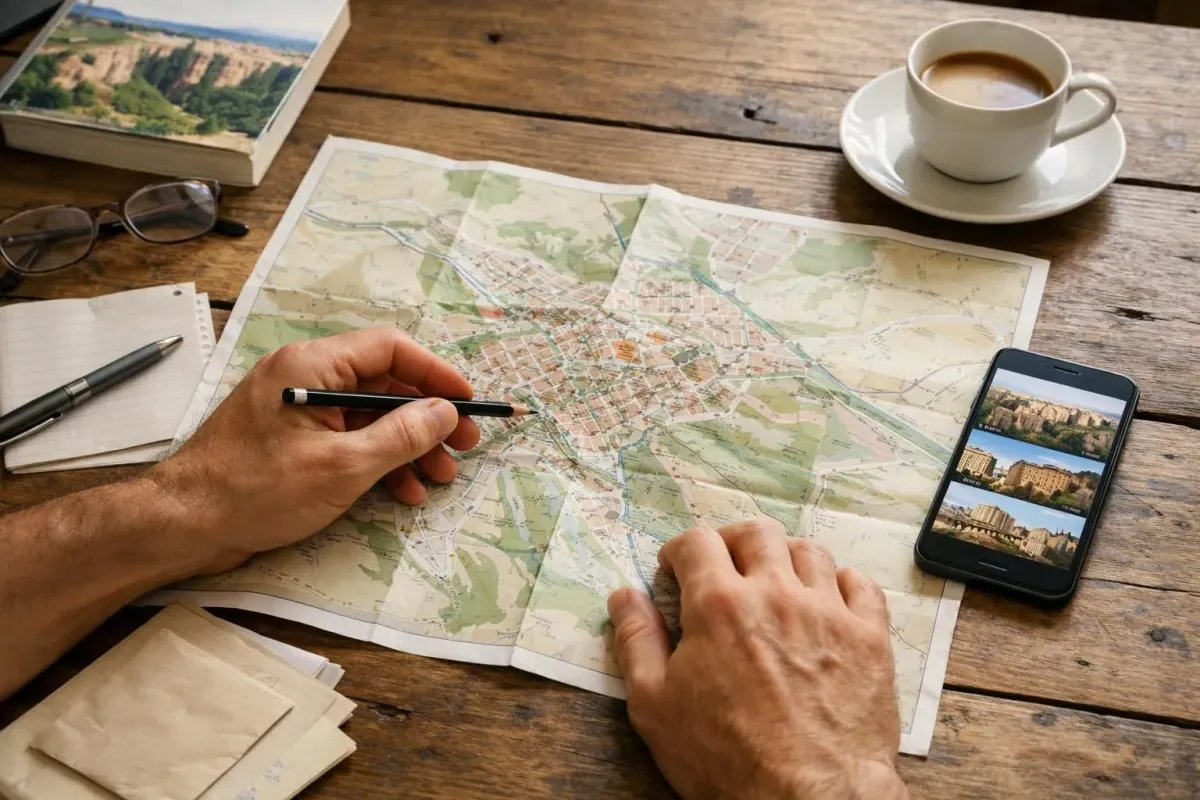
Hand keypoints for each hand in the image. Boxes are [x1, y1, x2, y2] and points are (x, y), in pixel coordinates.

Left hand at [150, 327, 480, 572]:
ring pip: (368, 416)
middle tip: (464, 447)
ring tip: (438, 477)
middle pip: (383, 384)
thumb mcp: (342, 467)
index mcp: (311, 366)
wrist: (184, 525)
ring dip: (407, 445)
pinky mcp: (290, 441)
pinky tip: (401, 490)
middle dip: (427, 417)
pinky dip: (377, 460)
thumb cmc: (255, 490)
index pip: (389, 349)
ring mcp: (296, 410)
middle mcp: (304, 377)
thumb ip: (400, 436)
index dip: (435, 373)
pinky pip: (346, 439)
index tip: (467, 401)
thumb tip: (444, 413)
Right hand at [608, 519, 907, 799]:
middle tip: (723, 565)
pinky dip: (840, 583)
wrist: (809, 799)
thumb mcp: (655, 706)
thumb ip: (637, 641)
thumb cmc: (726, 758)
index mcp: (719, 605)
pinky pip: (860, 584)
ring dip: (785, 558)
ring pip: (810, 551)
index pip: (697, 542)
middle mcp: (776, 594)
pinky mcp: (869, 638)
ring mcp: (829, 612)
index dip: (679, 550)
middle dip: (732, 541)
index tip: (675, 569)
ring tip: (775, 582)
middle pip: (756, 533)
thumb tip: (624, 596)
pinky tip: (827, 602)